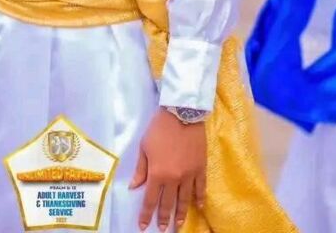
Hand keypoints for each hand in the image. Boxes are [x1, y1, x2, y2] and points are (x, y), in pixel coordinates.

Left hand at [129, 108, 205, 230]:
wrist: (182, 113)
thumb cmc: (159, 128)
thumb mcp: (144, 147)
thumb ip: (141, 169)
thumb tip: (134, 187)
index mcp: (157, 173)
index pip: (150, 200)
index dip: (146, 214)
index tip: (144, 226)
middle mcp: (173, 179)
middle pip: (168, 203)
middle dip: (164, 218)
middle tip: (162, 229)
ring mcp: (189, 175)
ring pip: (185, 200)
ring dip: (181, 214)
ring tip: (179, 225)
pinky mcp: (201, 168)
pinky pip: (201, 188)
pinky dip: (200, 199)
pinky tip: (199, 206)